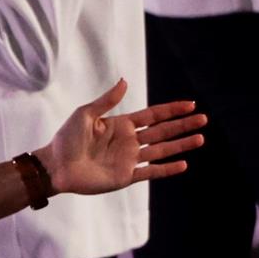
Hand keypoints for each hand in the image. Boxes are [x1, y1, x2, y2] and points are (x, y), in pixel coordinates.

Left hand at [42, 80, 205, 196]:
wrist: (55, 167)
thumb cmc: (66, 139)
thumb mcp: (85, 114)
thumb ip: (107, 100)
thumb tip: (125, 81)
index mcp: (120, 125)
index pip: (152, 115)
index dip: (170, 110)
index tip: (190, 104)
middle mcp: (128, 142)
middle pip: (162, 131)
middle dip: (182, 125)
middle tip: (203, 119)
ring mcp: (128, 159)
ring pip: (161, 151)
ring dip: (180, 145)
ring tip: (200, 139)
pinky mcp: (125, 176)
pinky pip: (150, 172)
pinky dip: (166, 169)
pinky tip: (183, 164)